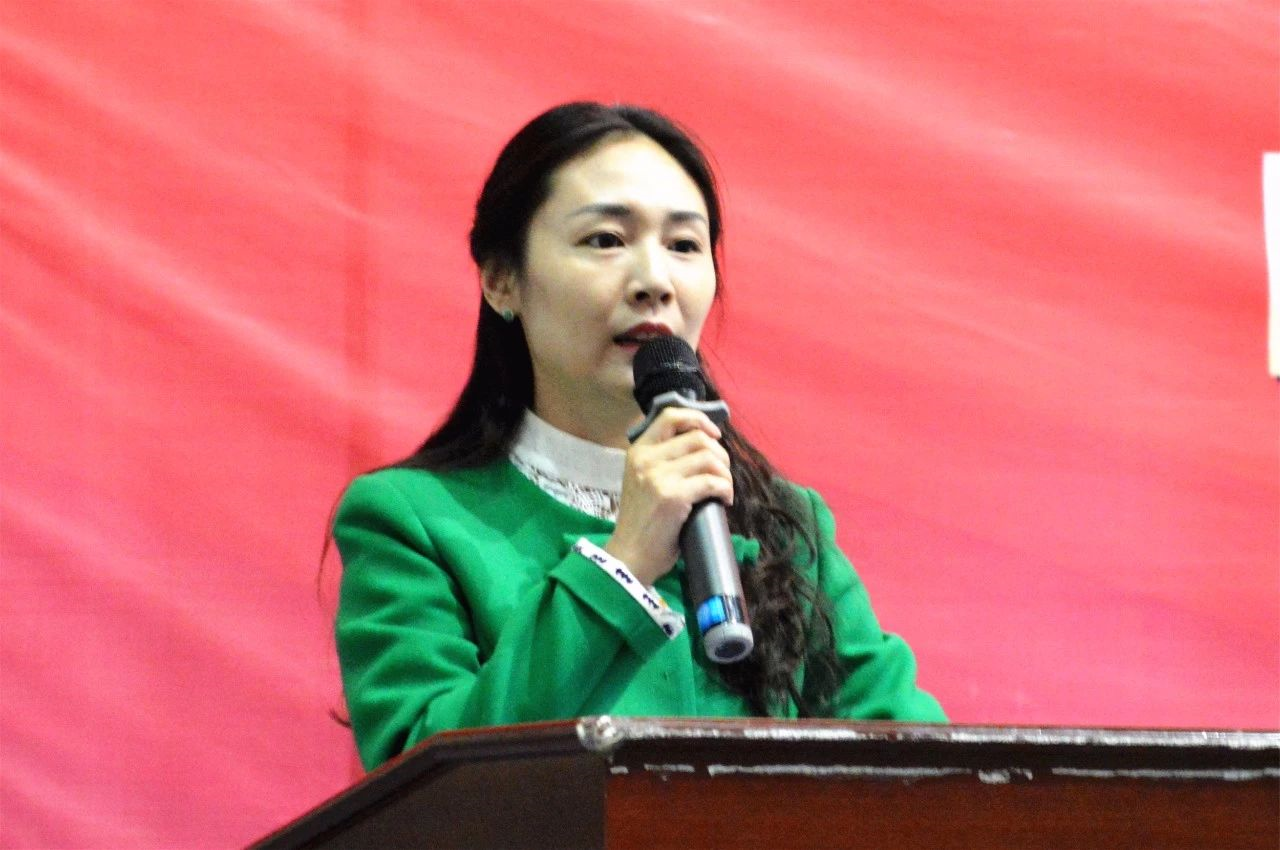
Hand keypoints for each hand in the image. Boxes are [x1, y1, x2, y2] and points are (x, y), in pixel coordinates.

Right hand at [605, 407, 732, 585]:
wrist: (630, 555)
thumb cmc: (641, 521)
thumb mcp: (642, 480)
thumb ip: (662, 461)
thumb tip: (702, 447)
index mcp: (638, 451)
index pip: (671, 416)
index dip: (699, 419)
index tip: (714, 435)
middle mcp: (646, 458)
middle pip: (698, 437)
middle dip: (720, 453)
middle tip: (722, 473)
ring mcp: (659, 476)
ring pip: (709, 457)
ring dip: (725, 473)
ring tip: (724, 488)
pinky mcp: (674, 496)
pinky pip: (713, 482)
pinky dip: (726, 489)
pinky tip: (725, 500)